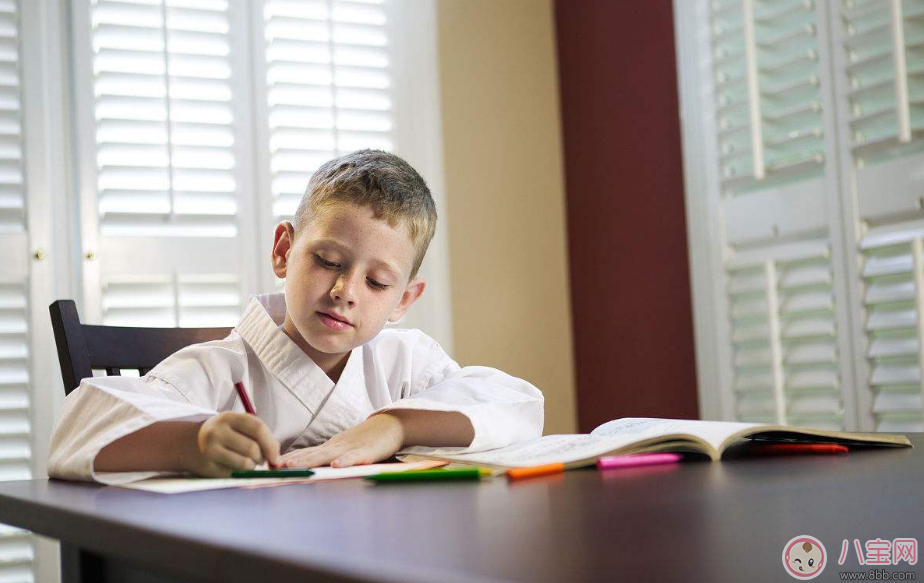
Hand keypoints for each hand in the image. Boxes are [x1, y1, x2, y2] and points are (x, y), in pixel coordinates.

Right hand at [186, 412, 280, 476]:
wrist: (189, 444)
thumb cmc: (223, 434)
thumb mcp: (236, 425)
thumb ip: (257, 435)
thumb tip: (276, 458)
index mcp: (228, 417)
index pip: (257, 428)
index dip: (271, 443)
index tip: (276, 456)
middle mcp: (217, 432)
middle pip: (252, 448)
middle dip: (262, 458)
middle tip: (260, 460)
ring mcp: (210, 450)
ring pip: (245, 464)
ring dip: (252, 467)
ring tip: (248, 463)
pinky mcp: (207, 467)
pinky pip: (234, 474)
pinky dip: (240, 474)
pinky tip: (234, 468)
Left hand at [280, 413, 404, 468]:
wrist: (391, 425)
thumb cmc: (367, 440)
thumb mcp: (344, 448)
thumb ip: (328, 456)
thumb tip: (307, 464)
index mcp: (331, 447)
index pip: (306, 453)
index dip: (289, 459)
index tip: (270, 465)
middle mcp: (337, 446)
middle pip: (311, 454)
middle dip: (292, 461)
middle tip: (273, 466)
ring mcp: (351, 448)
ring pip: (327, 455)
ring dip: (309, 461)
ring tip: (293, 466)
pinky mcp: (367, 452)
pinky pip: (355, 457)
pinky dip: (345, 461)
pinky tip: (336, 466)